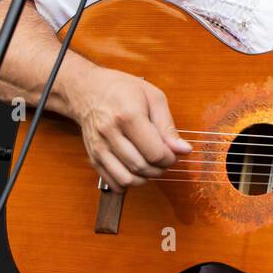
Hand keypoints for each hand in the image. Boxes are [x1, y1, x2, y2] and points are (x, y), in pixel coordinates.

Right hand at [66, 67, 190, 192]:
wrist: (88, 90)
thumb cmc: (123, 90)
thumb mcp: (153, 98)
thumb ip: (168, 127)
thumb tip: (184, 150)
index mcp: (128, 116)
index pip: (155, 152)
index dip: (170, 158)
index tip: (173, 153)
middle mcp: (110, 133)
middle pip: (141, 167)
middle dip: (160, 169)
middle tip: (165, 159)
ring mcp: (98, 147)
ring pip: (126, 179)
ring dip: (145, 178)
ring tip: (151, 165)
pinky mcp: (92, 156)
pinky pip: (112, 182)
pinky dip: (128, 183)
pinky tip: (135, 170)